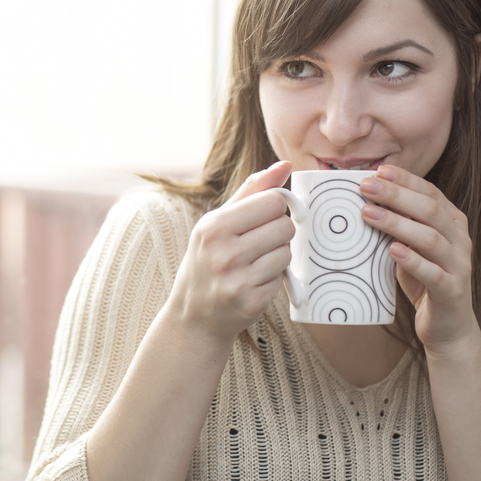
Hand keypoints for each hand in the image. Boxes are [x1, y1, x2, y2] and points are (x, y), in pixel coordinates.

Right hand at [168, 161, 295, 344]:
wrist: (194, 315)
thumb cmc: (208, 260)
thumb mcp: (218, 222)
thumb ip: (252, 191)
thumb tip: (285, 165)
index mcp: (213, 226)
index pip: (272, 201)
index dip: (274, 208)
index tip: (263, 218)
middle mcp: (223, 252)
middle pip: (284, 226)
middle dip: (278, 233)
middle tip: (258, 243)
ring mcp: (237, 280)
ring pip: (286, 252)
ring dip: (277, 256)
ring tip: (254, 263)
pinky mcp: (251, 302)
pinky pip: (282, 277)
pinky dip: (273, 278)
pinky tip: (253, 282)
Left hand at [359, 164, 480, 353]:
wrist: (447, 325)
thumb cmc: (424, 278)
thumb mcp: (410, 245)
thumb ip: (397, 224)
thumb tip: (361, 199)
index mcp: (452, 223)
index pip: (430, 193)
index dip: (406, 180)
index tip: (378, 170)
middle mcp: (460, 240)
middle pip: (429, 210)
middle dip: (396, 195)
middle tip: (365, 186)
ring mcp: (459, 265)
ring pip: (430, 238)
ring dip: (397, 223)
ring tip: (368, 214)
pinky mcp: (452, 291)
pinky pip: (434, 273)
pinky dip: (413, 261)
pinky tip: (393, 251)